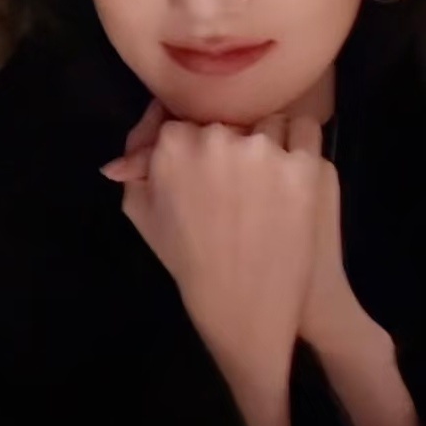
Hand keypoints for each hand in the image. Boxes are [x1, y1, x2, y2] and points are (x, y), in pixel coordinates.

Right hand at [102, 106, 321, 380]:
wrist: (246, 309)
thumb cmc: (190, 262)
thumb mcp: (148, 217)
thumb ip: (137, 171)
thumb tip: (121, 152)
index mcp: (174, 146)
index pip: (188, 116)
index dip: (199, 138)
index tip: (207, 162)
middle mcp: (218, 140)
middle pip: (231, 118)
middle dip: (234, 141)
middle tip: (238, 180)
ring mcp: (264, 151)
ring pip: (270, 120)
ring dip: (271, 142)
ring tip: (269, 180)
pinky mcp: (305, 165)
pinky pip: (305, 130)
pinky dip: (302, 145)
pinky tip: (295, 173)